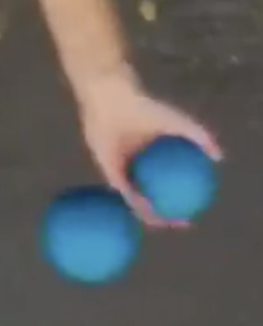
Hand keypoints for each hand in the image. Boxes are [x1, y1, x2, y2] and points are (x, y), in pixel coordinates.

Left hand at [77, 72, 222, 225]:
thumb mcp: (176, 122)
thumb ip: (198, 136)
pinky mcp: (106, 167)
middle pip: (150, 193)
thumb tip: (218, 157)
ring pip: (135, 195)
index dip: (178, 198)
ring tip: (161, 223)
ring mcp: (120, 167)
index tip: (192, 210)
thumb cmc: (144, 108)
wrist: (114, 102)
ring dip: (146, 211)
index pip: (165, 183)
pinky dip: (132, 200)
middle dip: (162, 210)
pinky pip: (121, 188)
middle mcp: (134, 164)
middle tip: (179, 222)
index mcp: (149, 156)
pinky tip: (144, 210)